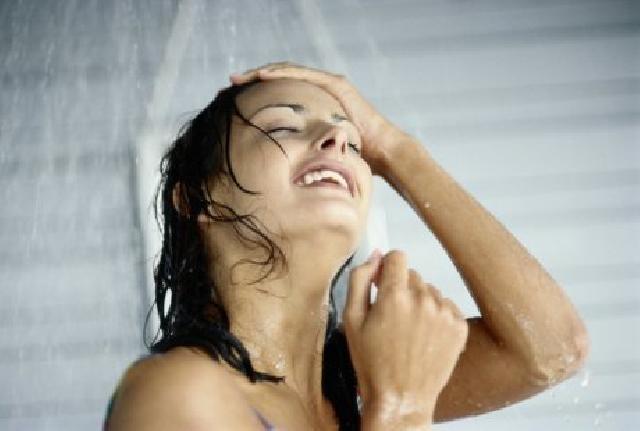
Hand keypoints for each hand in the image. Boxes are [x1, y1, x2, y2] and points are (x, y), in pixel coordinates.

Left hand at [230, 62, 406, 176]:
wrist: (382, 153)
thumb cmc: (352, 157)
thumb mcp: (316, 153)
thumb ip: (301, 153)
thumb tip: (277, 173)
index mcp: (312, 104)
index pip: (278, 94)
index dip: (255, 94)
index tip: (231, 102)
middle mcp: (319, 90)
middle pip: (279, 79)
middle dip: (251, 80)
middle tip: (226, 86)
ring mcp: (328, 84)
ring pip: (288, 71)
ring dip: (260, 73)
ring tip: (237, 79)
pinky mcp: (336, 84)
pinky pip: (304, 74)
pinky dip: (282, 73)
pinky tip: (262, 75)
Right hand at [343, 249, 468, 423]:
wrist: (401, 399)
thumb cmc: (373, 365)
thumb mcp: (352, 320)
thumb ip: (359, 280)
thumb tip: (374, 256)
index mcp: (394, 296)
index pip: (397, 256)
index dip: (387, 268)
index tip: (383, 283)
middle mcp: (423, 300)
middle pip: (413, 275)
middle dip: (401, 289)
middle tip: (392, 318)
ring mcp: (444, 314)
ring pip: (430, 291)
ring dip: (420, 303)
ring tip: (409, 332)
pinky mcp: (459, 327)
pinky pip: (447, 306)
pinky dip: (436, 316)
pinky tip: (424, 337)